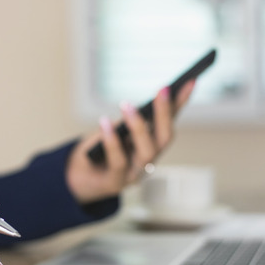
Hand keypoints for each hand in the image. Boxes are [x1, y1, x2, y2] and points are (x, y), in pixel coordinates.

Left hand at [66, 81, 194, 203]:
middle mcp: (148, 160)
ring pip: (146, 152)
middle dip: (165, 113)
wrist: (74, 179)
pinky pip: (118, 162)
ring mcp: (134, 174)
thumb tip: (142, 104)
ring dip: (139, 126)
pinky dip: (112, 141)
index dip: (180, 103)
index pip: (170, 121)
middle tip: (163, 89)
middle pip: (164, 138)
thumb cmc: (97, 150)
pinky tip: (104, 122)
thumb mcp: (115, 129)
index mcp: (151, 145)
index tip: (190, 81)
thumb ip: (130, 119)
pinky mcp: (116, 183)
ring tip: (127, 104)